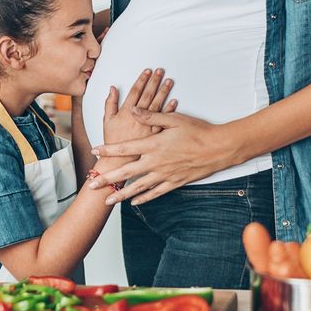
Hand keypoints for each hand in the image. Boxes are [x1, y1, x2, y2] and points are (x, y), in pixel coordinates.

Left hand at [89, 109, 236, 204]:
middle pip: (126, 172)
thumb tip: (134, 108)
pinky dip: (143, 198)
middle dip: (107, 179)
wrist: (219, 148)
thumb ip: (151, 115)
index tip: (94, 150)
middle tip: (91, 185)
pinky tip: (134, 202)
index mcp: (154, 144)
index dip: (108, 149)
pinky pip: (156, 193)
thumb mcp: (174, 118)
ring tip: (107, 200)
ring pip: (138, 187)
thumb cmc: (198, 130)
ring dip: (121, 195)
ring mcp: (165, 175)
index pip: (125, 148)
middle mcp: (156, 162)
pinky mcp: (175, 182)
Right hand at [103, 68, 175, 143]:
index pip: (135, 91)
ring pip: (157, 105)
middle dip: (154, 81)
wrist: (120, 160)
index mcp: (126, 112)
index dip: (142, 80)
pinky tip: (174, 101)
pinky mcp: (154, 133)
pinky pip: (163, 120)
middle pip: (148, 95)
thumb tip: (112, 88)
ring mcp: (147, 125)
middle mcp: (138, 117)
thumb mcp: (107, 120)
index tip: (148, 71)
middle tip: (160, 71)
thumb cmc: (113, 140)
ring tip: (169, 81)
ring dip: (163, 92)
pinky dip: (169, 110)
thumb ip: (110, 103)